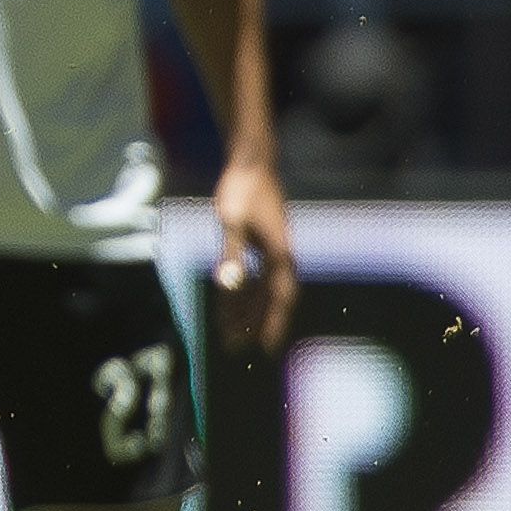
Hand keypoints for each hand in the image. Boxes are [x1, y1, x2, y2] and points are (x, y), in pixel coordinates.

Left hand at [209, 159, 296, 350]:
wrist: (252, 162)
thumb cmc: (242, 190)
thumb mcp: (232, 222)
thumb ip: (232, 254)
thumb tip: (229, 284)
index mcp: (279, 254)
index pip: (279, 298)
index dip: (272, 324)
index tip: (264, 348)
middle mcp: (282, 256)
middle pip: (270, 299)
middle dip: (253, 324)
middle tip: (235, 347)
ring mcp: (274, 250)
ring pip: (262, 289)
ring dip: (247, 309)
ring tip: (230, 331)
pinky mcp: (264, 243)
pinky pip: (257, 275)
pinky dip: (244, 290)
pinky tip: (231, 301)